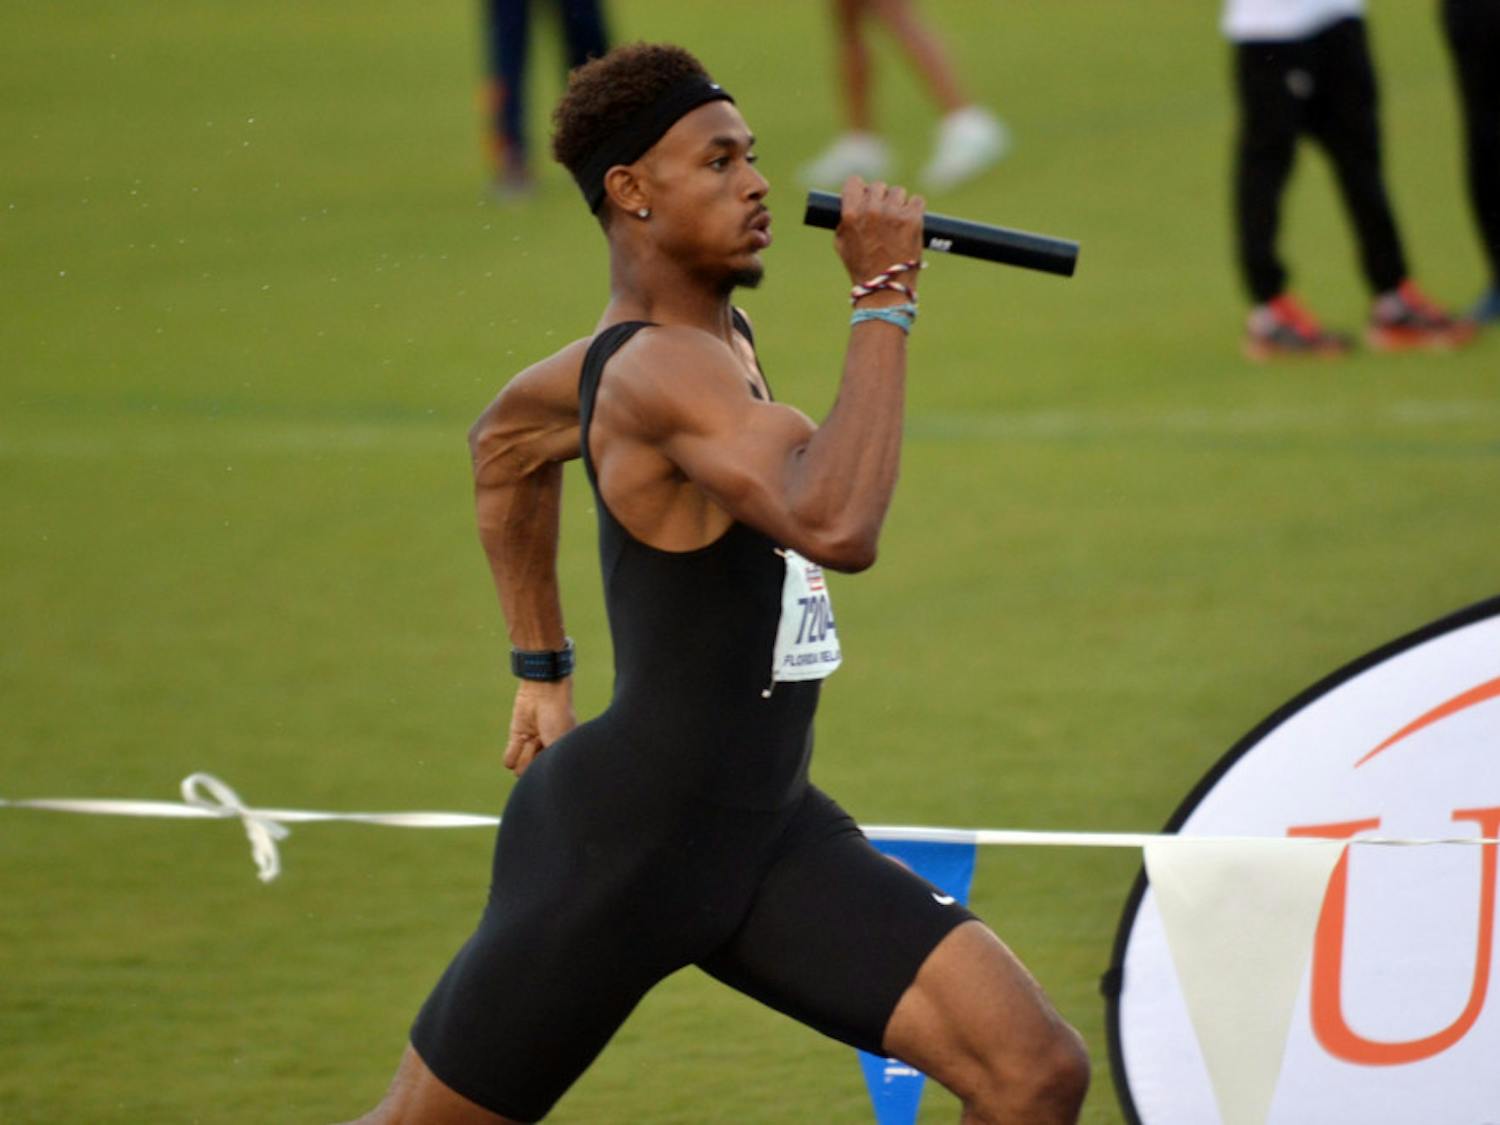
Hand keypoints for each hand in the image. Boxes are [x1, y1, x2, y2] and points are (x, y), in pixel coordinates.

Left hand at [504, 679, 575, 775]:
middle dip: (534, 758)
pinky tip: (522, 737)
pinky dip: (513, 752)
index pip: (547, 776)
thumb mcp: (559, 744)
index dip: (546, 767)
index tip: (550, 748)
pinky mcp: (516, 740)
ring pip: (519, 770)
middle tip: (542, 741)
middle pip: (531, 774)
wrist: (544, 694)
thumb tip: (537, 781)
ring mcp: (530, 749)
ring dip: (525, 752)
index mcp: (559, 757)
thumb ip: (549, 765)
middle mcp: (545, 756)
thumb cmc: (559, 718)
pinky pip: (508, 761)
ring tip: (533, 737)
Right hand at [834, 176, 925, 295]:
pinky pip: (917, 200)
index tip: (864, 196)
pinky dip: (914, 210)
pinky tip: (909, 223)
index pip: (854, 182)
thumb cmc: (862, 268)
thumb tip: (853, 201)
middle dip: (880, 197)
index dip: (859, 189)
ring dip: (898, 203)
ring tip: (896, 222)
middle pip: (878, 186)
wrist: (886, 288)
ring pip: (898, 192)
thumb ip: (845, 219)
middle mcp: (872, 210)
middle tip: (882, 214)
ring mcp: (894, 214)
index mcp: (851, 214)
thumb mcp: (842, 243)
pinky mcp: (913, 219)